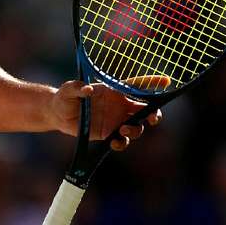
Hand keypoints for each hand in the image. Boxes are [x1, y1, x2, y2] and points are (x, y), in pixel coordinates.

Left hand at [50, 77, 168, 150]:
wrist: (58, 114)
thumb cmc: (65, 96)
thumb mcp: (68, 90)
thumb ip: (77, 88)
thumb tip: (87, 89)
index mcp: (114, 90)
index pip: (137, 85)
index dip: (153, 83)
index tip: (166, 82)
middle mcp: (119, 105)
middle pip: (145, 109)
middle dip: (154, 114)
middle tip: (153, 119)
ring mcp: (116, 120)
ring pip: (137, 126)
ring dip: (136, 129)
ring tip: (123, 129)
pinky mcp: (109, 134)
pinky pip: (123, 140)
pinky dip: (122, 143)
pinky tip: (114, 143)